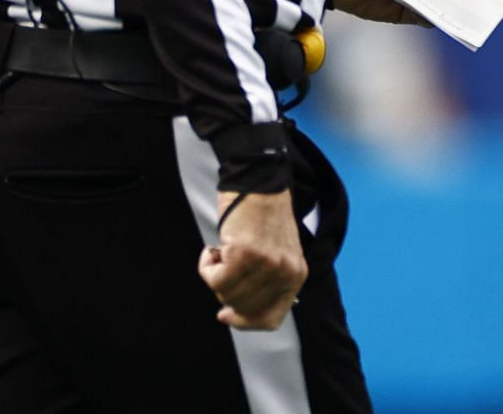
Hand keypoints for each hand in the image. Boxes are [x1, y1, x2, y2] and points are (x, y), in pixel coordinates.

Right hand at [198, 190, 305, 329]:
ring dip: (215, 276)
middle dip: (226, 293)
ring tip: (222, 252)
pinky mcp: (244, 254)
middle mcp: (285, 273)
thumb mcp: (277, 254)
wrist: (259, 182)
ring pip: (226, 294)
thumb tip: (234, 314)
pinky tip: (213, 248)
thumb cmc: (263, 217)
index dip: (245, 322)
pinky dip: (206, 265)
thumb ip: (266, 284)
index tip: (226, 314)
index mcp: (296, 275)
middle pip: (243, 308)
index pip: (271, 319)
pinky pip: (214, 279)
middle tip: (224, 266)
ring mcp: (266, 264)